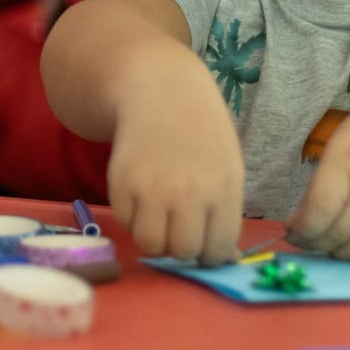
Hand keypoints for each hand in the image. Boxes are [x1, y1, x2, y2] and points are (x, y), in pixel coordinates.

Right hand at [106, 62, 245, 265]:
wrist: (161, 91)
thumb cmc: (202, 132)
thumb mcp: (228, 168)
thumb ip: (226, 213)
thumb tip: (224, 257)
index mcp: (223, 189)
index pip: (218, 249)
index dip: (212, 254)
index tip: (205, 244)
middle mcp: (187, 194)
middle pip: (183, 252)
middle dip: (183, 246)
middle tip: (180, 227)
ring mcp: (151, 190)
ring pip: (151, 246)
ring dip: (155, 238)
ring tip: (159, 216)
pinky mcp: (121, 184)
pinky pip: (126, 223)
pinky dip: (133, 218)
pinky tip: (142, 194)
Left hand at [286, 94, 349, 259]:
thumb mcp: (337, 146)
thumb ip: (320, 184)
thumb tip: (301, 220)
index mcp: (348, 161)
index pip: (321, 209)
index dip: (302, 228)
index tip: (291, 230)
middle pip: (339, 233)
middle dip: (313, 242)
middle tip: (303, 239)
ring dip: (337, 251)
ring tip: (325, 242)